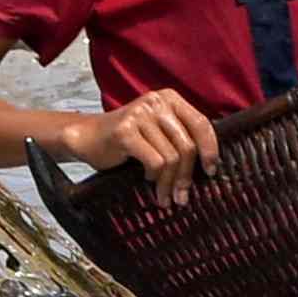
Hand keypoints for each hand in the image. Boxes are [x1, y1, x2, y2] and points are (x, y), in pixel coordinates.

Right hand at [59, 88, 221, 202]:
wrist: (86, 137)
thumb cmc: (127, 141)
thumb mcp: (158, 133)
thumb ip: (180, 138)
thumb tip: (209, 166)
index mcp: (170, 99)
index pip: (201, 123)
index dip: (210, 149)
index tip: (211, 171)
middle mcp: (156, 102)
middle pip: (187, 145)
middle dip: (187, 176)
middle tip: (182, 197)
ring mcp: (140, 114)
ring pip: (171, 157)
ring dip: (169, 184)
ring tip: (165, 197)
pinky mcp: (126, 131)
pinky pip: (154, 162)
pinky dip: (154, 177)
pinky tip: (146, 179)